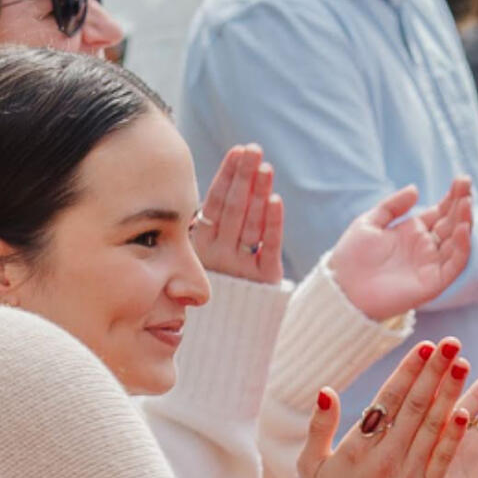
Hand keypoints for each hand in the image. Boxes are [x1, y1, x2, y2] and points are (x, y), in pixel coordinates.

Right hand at [193, 145, 283, 284]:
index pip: (215, 202)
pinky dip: (273, 223)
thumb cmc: (217, 282)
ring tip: (266, 167)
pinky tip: (276, 200)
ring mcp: (240, 265)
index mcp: (201, 242)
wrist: (226, 328)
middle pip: (233, 207)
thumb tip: (221, 184)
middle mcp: (218, 252)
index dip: (227, 176)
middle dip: (244, 176)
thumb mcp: (205, 253)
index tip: (237, 151)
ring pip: (250, 222)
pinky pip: (269, 246)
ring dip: (258, 192)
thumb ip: (214, 223)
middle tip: (254, 149)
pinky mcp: (263, 277)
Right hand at [297, 338, 473, 477]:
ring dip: (449, 393)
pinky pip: (443, 459)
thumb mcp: (310, 466)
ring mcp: (409, 476)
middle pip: (415, 406)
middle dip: (434, 372)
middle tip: (451, 343)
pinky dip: (454, 435)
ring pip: (433, 427)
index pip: (388, 400)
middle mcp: (386, 459)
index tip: (424, 346)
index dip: (408, 371)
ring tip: (461, 364)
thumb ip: (319, 426)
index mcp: (357, 449)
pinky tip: (466, 410)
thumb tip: (327, 390)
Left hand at [329, 179, 473, 321]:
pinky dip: (462, 247)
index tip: (461, 179)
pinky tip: (462, 229)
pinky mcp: (434, 282)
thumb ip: (393, 206)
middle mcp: (426, 247)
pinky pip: (455, 264)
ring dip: (465, 221)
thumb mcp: (369, 222)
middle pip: (452, 223)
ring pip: (457, 241)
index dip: (452, 197)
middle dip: (462, 203)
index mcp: (413, 232)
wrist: (342, 289)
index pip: (440, 212)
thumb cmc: (351, 258)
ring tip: (467, 202)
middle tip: (466, 183)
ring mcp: (431, 264)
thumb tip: (415, 189)